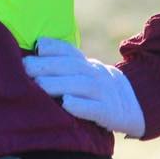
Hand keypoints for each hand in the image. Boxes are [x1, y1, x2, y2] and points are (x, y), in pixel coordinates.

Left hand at [22, 37, 145, 137]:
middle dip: (48, 65)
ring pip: (82, 85)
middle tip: (26, 67)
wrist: (132, 105)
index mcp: (86, 64)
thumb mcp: (83, 71)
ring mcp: (103, 92)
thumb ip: (63, 63)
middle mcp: (95, 73)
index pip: (70, 51)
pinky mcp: (109, 112)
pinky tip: (67, 104)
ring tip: (39, 85)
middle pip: (71, 66)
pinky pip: (96, 108)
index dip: (55, 47)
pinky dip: (81, 106)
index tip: (37, 46)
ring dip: (59, 84)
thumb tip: (35, 50)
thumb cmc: (96, 88)